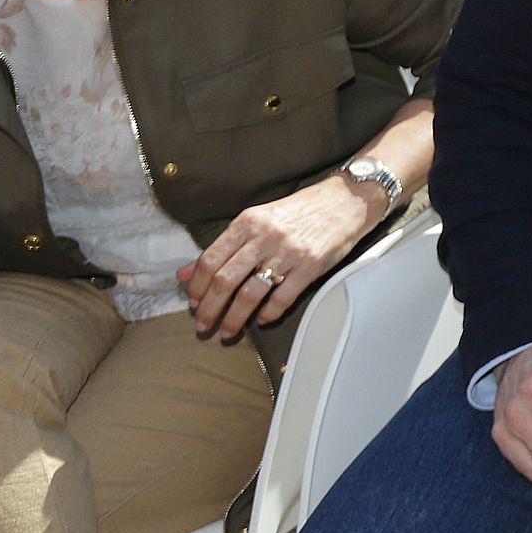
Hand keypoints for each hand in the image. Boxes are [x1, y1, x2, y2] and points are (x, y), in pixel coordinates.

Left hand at [178, 172, 383, 340]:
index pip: (209, 260)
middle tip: (203, 326)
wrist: (346, 201)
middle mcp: (265, 236)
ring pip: (249, 293)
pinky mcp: (310, 266)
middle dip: (209, 309)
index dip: (196, 287)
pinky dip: (268, 313)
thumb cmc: (301, 211)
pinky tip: (262, 320)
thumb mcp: (258, 219)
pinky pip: (282, 298)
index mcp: (248, 222)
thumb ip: (224, 246)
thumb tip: (185, 273)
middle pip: (224, 281)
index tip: (193, 303)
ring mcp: (288, 252)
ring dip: (234, 318)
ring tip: (227, 331)